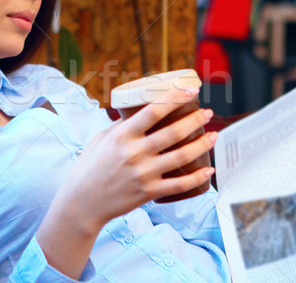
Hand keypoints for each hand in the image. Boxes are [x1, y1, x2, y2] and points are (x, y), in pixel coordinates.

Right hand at [36, 86, 216, 278]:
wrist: (82, 203)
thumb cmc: (89, 168)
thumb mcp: (101, 140)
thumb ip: (122, 126)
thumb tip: (141, 112)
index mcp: (122, 135)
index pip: (153, 111)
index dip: (175, 98)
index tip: (191, 91)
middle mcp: (134, 153)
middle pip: (173, 132)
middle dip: (196, 119)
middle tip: (208, 112)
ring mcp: (143, 174)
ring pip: (181, 156)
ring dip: (202, 144)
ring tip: (213, 135)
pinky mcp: (148, 192)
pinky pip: (179, 185)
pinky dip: (197, 177)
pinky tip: (209, 169)